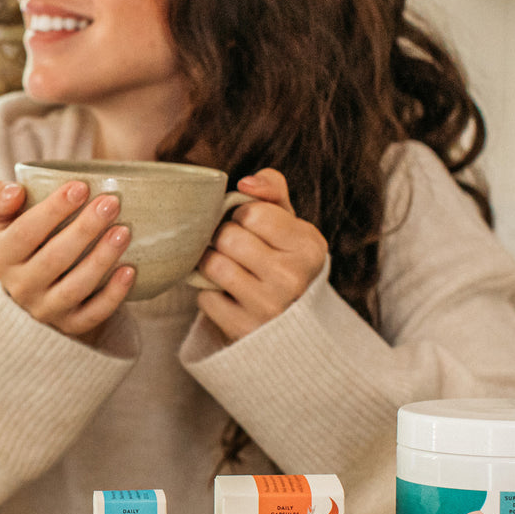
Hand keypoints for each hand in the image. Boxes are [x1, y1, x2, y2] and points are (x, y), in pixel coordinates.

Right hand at [0, 179, 134, 338]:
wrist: (33, 285)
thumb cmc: (22, 240)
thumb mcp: (1, 219)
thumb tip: (14, 191)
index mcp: (2, 256)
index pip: (25, 233)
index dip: (53, 209)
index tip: (81, 187)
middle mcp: (21, 287)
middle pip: (54, 259)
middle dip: (85, 229)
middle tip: (111, 203)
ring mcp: (47, 309)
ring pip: (76, 287)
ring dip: (102, 258)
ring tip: (124, 231)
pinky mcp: (72, 324)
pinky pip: (93, 313)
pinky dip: (113, 294)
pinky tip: (130, 270)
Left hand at [195, 169, 327, 341]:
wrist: (291, 319)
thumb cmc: (283, 256)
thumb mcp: (288, 221)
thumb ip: (271, 188)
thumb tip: (245, 183)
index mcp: (309, 247)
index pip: (252, 213)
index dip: (243, 215)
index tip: (251, 227)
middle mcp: (293, 279)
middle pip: (229, 237)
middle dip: (225, 237)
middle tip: (236, 247)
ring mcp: (269, 308)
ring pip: (214, 265)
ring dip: (213, 262)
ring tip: (229, 266)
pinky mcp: (244, 330)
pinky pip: (205, 298)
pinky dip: (210, 293)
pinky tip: (228, 295)